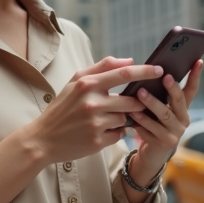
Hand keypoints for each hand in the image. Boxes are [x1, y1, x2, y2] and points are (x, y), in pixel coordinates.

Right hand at [24, 56, 162, 165]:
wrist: (43, 138)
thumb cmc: (62, 107)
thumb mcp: (75, 81)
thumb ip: (102, 67)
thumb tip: (129, 60)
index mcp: (87, 84)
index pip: (124, 73)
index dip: (145, 71)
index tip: (160, 70)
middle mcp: (92, 103)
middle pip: (131, 100)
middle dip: (137, 102)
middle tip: (135, 103)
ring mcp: (95, 123)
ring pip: (126, 118)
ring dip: (124, 118)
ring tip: (108, 118)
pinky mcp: (97, 141)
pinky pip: (120, 134)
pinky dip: (117, 132)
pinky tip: (103, 130)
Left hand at [127, 60, 202, 175]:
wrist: (152, 153)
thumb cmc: (153, 124)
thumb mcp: (159, 109)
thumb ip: (159, 94)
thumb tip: (149, 70)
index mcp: (183, 108)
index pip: (192, 89)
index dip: (196, 76)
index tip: (198, 61)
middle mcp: (183, 120)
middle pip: (179, 101)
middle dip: (172, 88)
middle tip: (164, 77)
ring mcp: (175, 133)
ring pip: (164, 115)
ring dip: (152, 103)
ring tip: (140, 93)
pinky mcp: (164, 143)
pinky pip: (151, 129)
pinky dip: (141, 121)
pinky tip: (132, 115)